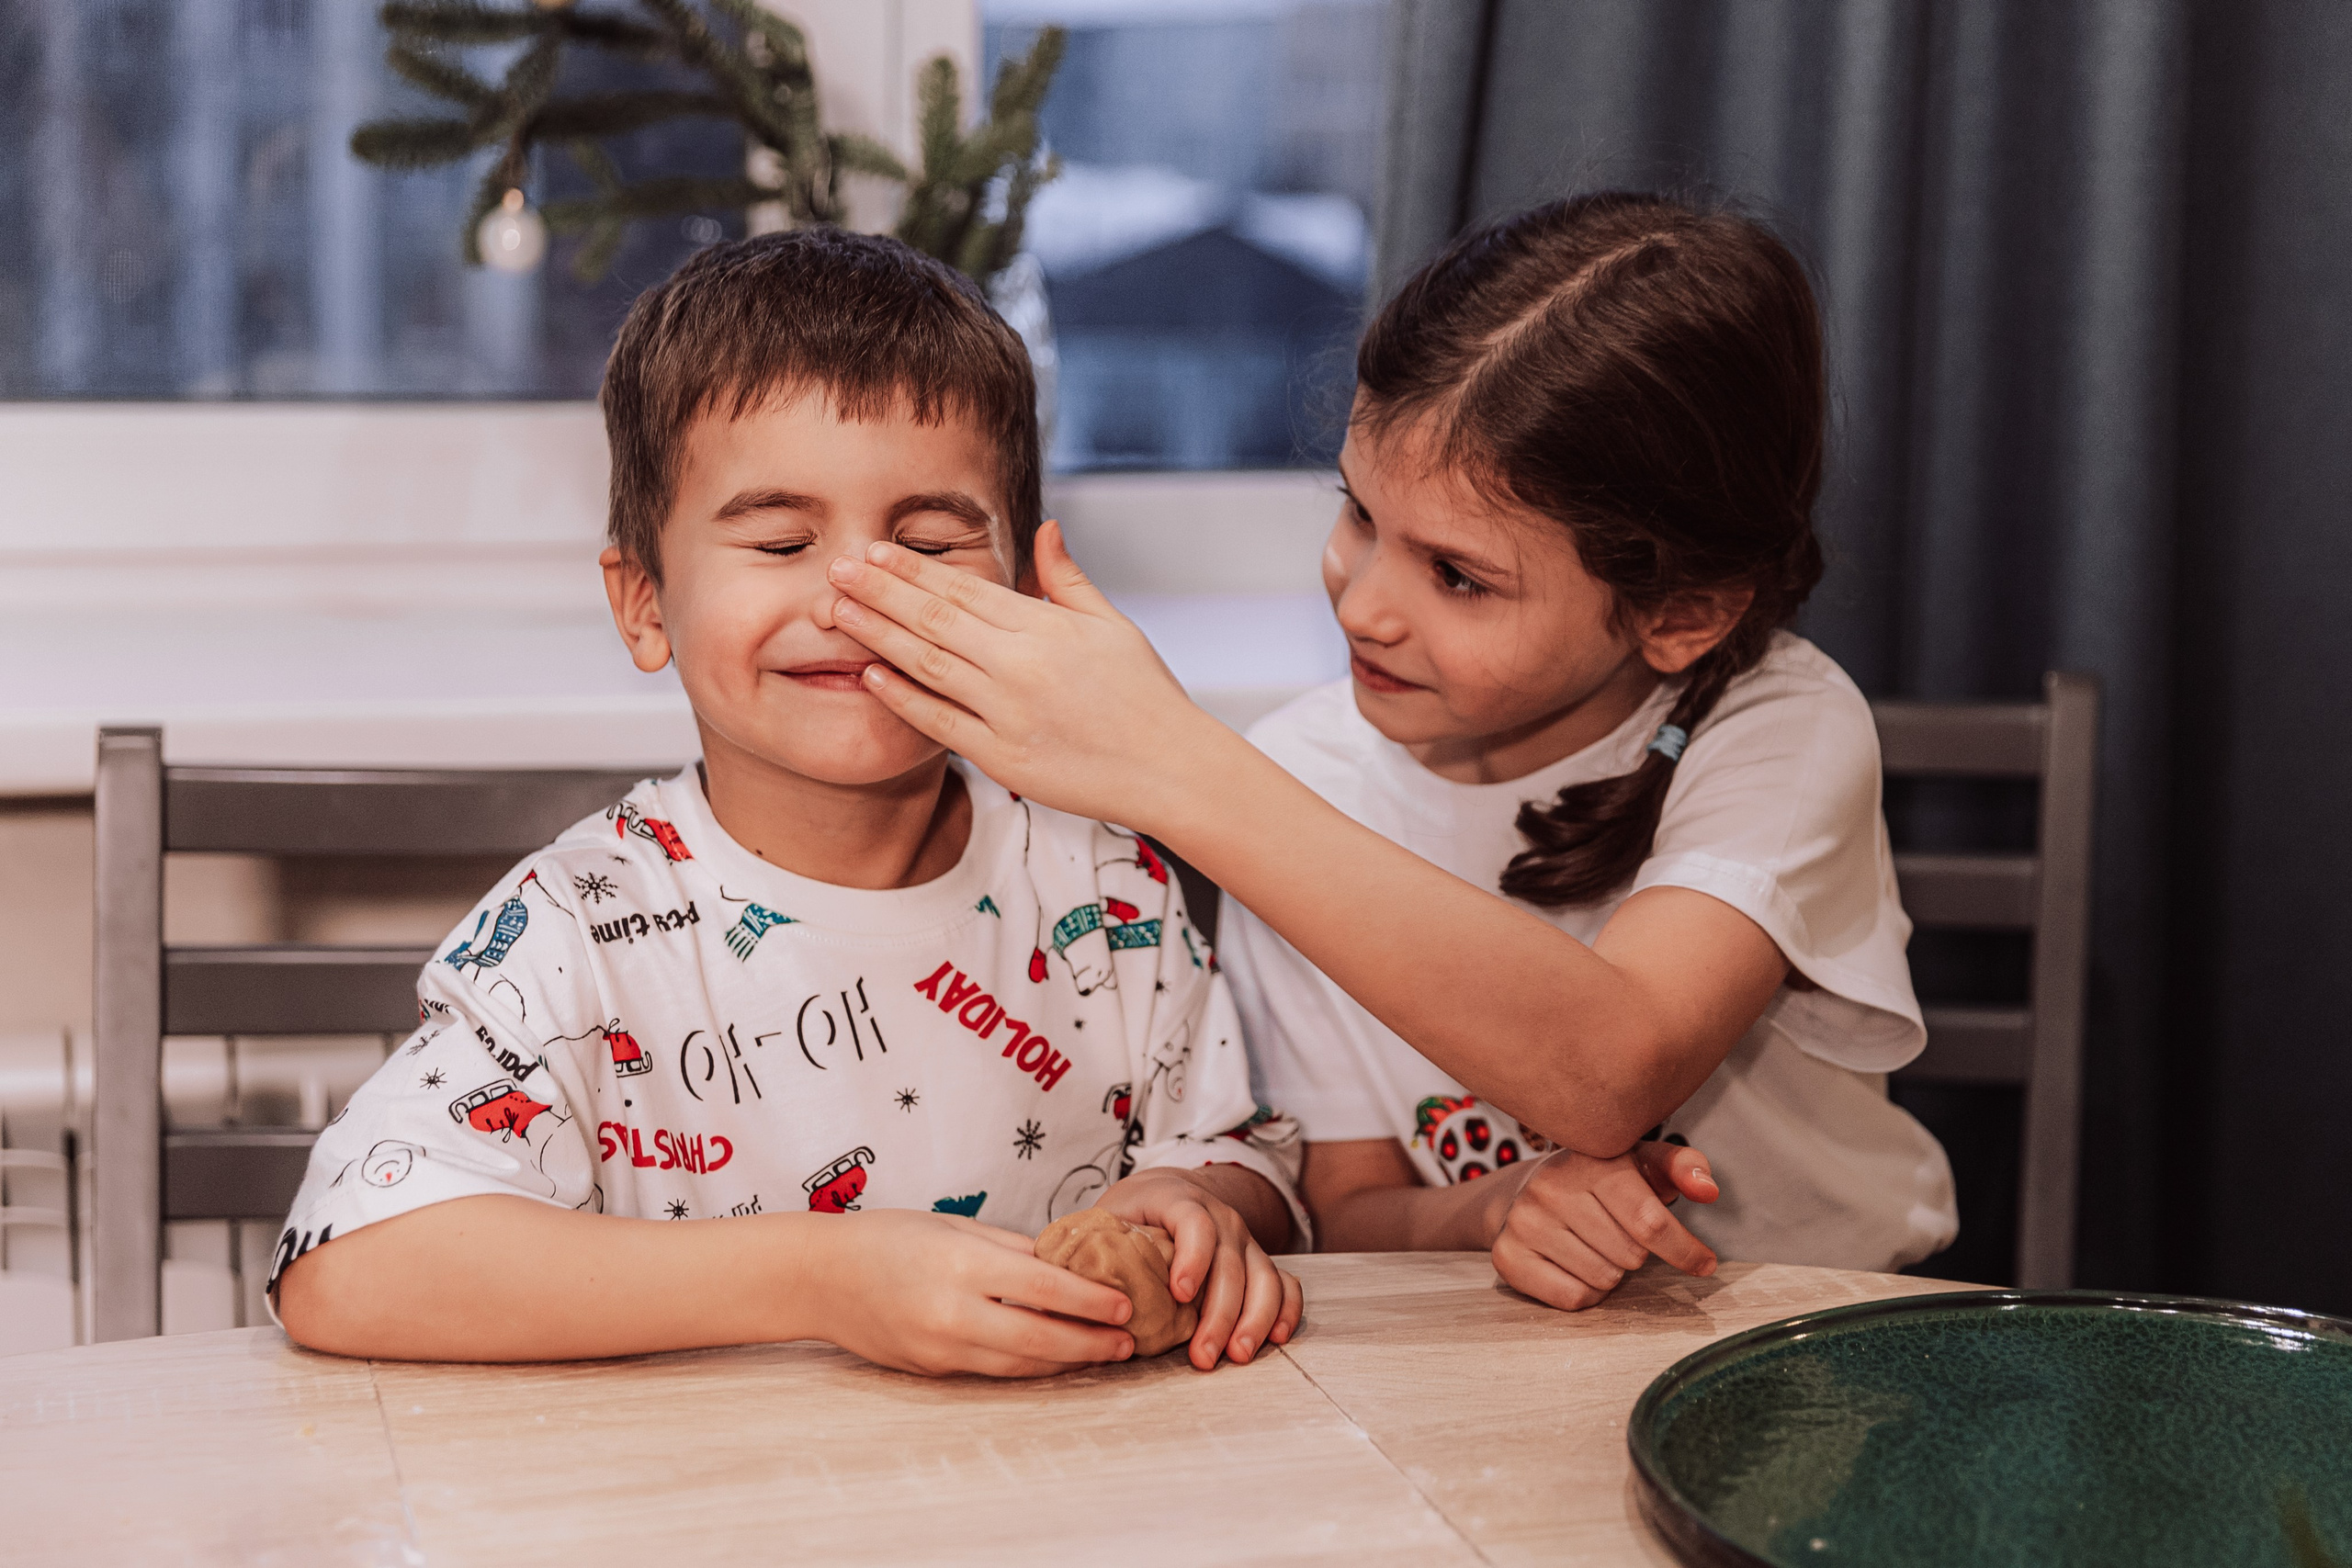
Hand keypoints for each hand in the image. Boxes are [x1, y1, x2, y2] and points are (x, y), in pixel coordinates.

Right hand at [813, 1209, 1137, 1376]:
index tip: (1125, 1305)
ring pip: (1019, 1365)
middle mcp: (952, 1313)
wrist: (819, 1277)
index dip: (1092, 1301)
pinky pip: (991, 1370)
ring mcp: (939, 1348)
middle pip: (1039, 1339)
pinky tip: (1054, 1357)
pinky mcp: (931, 1369)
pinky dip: (1028, 1366)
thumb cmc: (886, 1238)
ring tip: (1103, 1352)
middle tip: (1128, 1341)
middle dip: (1090, 1343)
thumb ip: (1011, 1248)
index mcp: (961, 1265)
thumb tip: (1067, 1263)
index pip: (1045, 1289)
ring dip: (1066, 1361)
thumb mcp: (952, 1227)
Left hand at [824, 522, 1228, 830]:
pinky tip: (871, 675)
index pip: (966, 589)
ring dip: (878, 635)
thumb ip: (1067, 578)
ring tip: (839, 611)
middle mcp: (1022, 666)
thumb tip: (1045, 527)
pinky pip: (940, 723)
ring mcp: (1008, 713)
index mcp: (1047, 627)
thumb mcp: (1112, 624)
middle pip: (936, 619)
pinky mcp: (1003, 757)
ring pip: (928, 665)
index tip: (875, 551)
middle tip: (837, 570)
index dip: (914, 569)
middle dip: (881, 592)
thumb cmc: (1145, 696)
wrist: (1171, 769)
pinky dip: (902, 698)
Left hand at [1094, 1168, 1303, 1369]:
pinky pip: (1286, 1283)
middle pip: (1231, 1263)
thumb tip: (1064, 1297)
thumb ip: (1092, 1250)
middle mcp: (1221, 1217)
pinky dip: (1286, 1310)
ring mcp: (1246, 1240)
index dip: (1192, 1257)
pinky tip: (1277, 1337)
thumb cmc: (1133, 1213)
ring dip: (1256, 1319)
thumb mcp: (1107, 1218)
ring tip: (1238, 1355)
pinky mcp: (1260, 1261)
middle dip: (1220, 1313)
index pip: (1195, 1224)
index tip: (1179, 1295)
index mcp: (1179, 1200)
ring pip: (1264, 1277)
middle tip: (1204, 1356)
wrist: (1170, 1191)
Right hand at [1486, 1141, 1719, 1310]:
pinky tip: (1576, 1266)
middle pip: (1629, 1255)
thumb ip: (1683, 1167)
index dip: (1684, 1249)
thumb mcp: (1644, 1163)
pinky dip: (1587, 1292)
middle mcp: (1551, 1187)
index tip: (1705, 1263)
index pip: (1649, 1221)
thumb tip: (1708, 1190)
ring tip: (1596, 1248)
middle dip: (1636, 1254)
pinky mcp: (1507, 1256)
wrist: (1525, 1192)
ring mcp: (1524, 1222)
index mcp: (1591, 1160)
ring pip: (1603, 1279)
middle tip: (1620, 1236)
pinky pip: (1573, 1298)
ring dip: (1612, 1273)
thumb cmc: (1600, 1181)